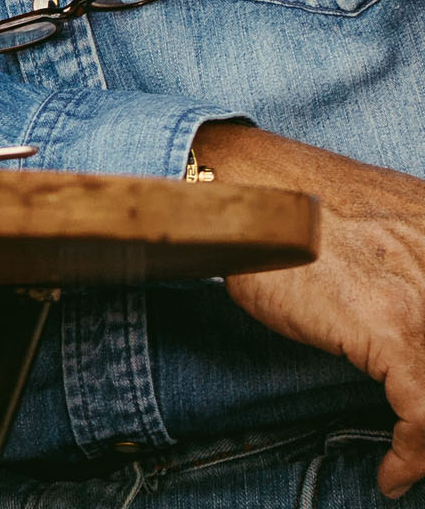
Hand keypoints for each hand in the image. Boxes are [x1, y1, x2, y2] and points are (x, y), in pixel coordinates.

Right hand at [198, 124, 424, 495]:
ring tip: (412, 464)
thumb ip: (416, 261)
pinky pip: (422, 413)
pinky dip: (413, 453)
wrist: (251, 190)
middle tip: (416, 437)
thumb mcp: (390, 224)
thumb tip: (405, 306)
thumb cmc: (299, 208)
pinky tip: (395, 469)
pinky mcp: (394, 327)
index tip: (424, 408)